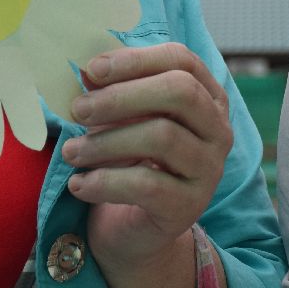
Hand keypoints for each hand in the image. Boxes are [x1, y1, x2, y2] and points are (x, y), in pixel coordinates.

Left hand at [63, 43, 232, 273]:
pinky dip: (105, 182)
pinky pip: (147, 186)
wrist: (134, 228)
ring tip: (70, 152)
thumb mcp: (120, 118)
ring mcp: (209, 169)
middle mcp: (218, 130)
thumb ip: (109, 91)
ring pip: (162, 137)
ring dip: (106, 142)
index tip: (92, 69)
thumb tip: (87, 70)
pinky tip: (78, 184)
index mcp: (207, 97)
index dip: (137, 59)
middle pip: (181, 92)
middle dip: (122, 96)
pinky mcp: (189, 206)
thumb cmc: (128, 159)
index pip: (182, 61)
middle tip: (78, 110)